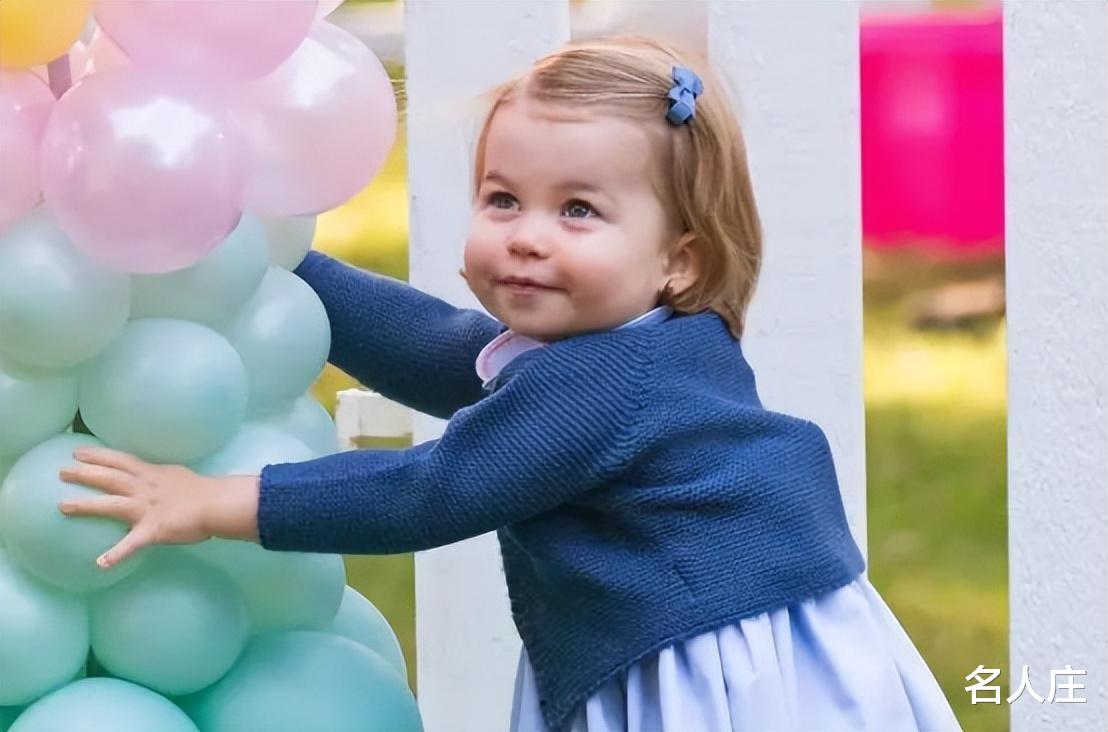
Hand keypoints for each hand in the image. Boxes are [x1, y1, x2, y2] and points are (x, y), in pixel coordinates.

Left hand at [58, 447, 259, 568]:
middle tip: (62, 471)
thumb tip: (152, 479)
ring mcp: (146, 509)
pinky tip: (100, 563)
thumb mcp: (177, 476)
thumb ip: (160, 479)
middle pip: (109, 477)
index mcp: (151, 474)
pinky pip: (132, 544)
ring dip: (86, 505)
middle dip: (84, 473)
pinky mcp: (153, 530)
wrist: (217, 504)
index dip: (98, 455)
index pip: (121, 460)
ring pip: (111, 505)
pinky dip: (116, 554)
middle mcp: (144, 488)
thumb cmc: (203, 491)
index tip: (78, 452)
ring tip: (64, 506)